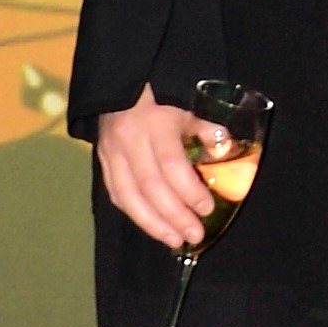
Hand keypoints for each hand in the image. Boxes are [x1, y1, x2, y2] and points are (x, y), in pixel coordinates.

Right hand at [95, 83, 226, 247]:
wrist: (117, 85)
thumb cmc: (160, 98)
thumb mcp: (186, 105)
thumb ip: (206, 128)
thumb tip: (225, 148)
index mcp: (154, 124)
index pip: (171, 164)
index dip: (189, 190)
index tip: (207, 208)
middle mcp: (129, 141)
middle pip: (150, 186)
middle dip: (174, 215)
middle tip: (194, 234)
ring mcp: (111, 153)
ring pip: (128, 196)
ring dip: (152, 223)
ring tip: (174, 241)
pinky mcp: (102, 162)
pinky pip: (116, 194)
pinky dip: (135, 214)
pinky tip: (153, 227)